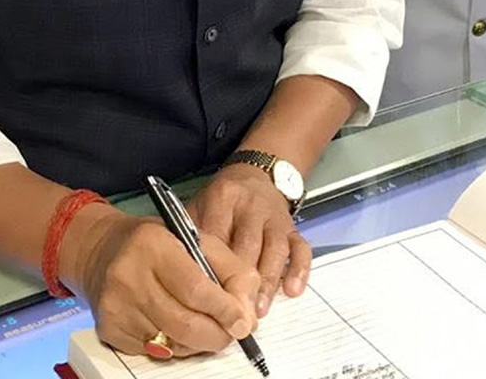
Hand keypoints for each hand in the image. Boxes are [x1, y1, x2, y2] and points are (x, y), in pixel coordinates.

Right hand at [60, 205, 258, 359]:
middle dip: (217, 335)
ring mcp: (116, 307)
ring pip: (171, 344)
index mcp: (154, 245)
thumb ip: (231, 270)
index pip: (196, 289)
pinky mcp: (109, 330)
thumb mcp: (198, 241)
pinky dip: (175, 347)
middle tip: (232, 332)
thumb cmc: (158, 244)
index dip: (225, 309)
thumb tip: (246, 315)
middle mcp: (129, 276)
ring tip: (207, 328)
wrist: (103, 251)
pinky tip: (177, 328)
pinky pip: (153, 353)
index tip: (243, 322)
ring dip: (199, 343)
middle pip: (184, 324)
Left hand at [188, 164, 311, 318]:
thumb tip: (184, 277)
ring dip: (268, 282)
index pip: (218, 236)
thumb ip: (191, 236)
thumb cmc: (222, 200)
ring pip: (275, 249)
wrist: (254, 174)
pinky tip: (292, 291)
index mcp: (223, 198)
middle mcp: (251, 206)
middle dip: (241, 282)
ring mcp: (274, 216)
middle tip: (234, 312)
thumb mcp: (199, 206)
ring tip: (258, 310)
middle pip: (247, 245)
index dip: (212, 268)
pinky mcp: (292, 226)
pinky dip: (298, 270)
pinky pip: (301, 247)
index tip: (207, 297)